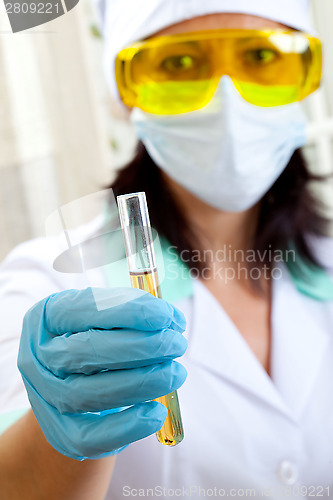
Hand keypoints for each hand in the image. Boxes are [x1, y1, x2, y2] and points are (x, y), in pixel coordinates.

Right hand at [17, 287, 186, 459]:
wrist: (73, 383)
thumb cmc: (96, 340)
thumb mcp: (103, 317)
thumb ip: (131, 312)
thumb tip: (171, 320)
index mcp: (47, 316)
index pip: (84, 308)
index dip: (130, 311)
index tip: (167, 316)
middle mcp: (39, 355)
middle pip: (86, 352)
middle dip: (142, 347)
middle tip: (177, 344)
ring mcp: (45, 395)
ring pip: (89, 394)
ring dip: (142, 383)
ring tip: (175, 373)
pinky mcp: (59, 431)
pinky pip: (90, 437)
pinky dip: (128, 426)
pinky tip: (158, 412)